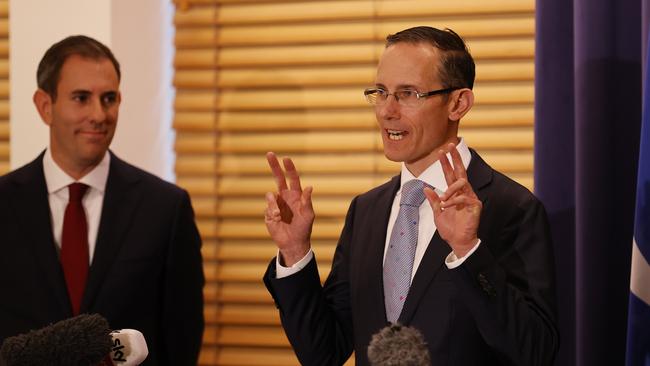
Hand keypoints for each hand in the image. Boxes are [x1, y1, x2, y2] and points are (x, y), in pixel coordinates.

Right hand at [264, 152, 314, 265]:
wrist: (293, 242)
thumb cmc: (304, 228)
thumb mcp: (308, 215)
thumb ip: (307, 201)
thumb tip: (310, 187)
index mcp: (295, 195)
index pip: (292, 178)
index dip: (289, 168)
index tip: (286, 158)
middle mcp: (285, 197)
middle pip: (278, 178)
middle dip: (274, 166)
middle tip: (270, 154)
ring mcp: (276, 204)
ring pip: (270, 196)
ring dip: (274, 205)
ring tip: (279, 216)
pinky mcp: (268, 213)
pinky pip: (267, 208)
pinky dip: (272, 214)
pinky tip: (277, 221)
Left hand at [424, 143, 481, 257]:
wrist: (458, 242)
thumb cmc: (450, 229)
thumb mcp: (437, 213)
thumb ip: (434, 201)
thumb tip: (426, 188)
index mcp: (455, 193)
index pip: (450, 174)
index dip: (446, 163)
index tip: (441, 151)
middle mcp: (464, 192)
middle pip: (460, 171)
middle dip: (454, 158)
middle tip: (449, 145)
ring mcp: (471, 198)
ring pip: (462, 182)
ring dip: (450, 189)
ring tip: (443, 200)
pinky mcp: (476, 205)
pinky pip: (463, 197)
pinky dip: (453, 200)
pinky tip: (447, 206)